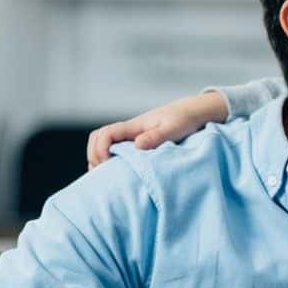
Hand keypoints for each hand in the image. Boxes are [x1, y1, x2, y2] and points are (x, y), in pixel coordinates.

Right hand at [86, 91, 228, 168]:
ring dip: (98, 157)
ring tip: (105, 175)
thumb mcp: (173, 128)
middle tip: (102, 173)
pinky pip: (115, 148)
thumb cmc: (184, 119)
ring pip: (103, 143)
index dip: (100, 149)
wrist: (193, 112)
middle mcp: (129, 130)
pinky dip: (109, 158)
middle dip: (94, 154)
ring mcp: (132, 135)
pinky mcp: (137, 141)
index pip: (105, 134)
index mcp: (134, 126)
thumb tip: (137, 146)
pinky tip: (116, 172)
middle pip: (97, 138)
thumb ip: (156, 137)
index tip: (107, 164)